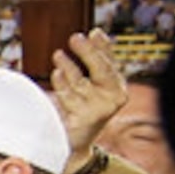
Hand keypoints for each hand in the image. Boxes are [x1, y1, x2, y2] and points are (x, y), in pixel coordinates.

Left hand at [49, 30, 125, 157]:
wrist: (76, 141)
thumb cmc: (85, 106)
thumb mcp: (95, 83)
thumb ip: (98, 59)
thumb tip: (96, 32)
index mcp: (118, 88)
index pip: (110, 63)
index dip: (101, 47)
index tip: (93, 32)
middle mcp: (113, 99)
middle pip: (101, 70)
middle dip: (88, 52)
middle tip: (75, 37)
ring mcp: (99, 110)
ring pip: (81, 82)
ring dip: (68, 66)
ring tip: (58, 55)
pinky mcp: (83, 120)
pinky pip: (69, 97)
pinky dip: (62, 84)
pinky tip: (57, 73)